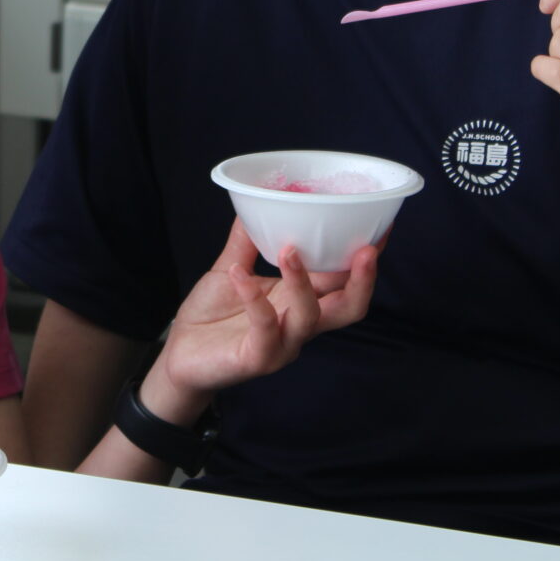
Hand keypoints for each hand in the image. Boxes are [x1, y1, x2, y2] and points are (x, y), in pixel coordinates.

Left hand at [153, 220, 378, 407]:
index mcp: (301, 302)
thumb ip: (245, 241)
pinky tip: (238, 273)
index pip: (343, 281)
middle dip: (362, 280)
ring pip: (310, 316)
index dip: (364, 259)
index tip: (380, 228)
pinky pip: (265, 327)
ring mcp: (282, 344)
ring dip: (302, 280)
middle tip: (365, 249)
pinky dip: (253, 297)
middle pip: (348, 308)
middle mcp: (299, 324)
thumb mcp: (231, 269)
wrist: (179, 356)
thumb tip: (255, 202)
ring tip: (288, 249)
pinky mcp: (257, 358)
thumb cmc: (211, 316)